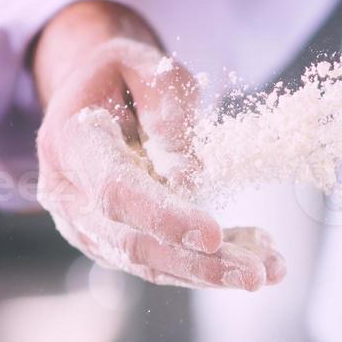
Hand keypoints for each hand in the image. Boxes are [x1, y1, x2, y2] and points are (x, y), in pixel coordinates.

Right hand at [33, 9, 284, 290]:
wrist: (88, 99)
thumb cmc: (119, 79)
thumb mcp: (144, 67)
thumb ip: (168, 112)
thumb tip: (191, 177)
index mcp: (70, 144)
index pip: (116, 191)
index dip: (164, 217)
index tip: (213, 234)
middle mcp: (70, 197)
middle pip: (134, 244)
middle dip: (199, 264)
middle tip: (256, 274)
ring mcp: (87, 229)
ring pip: (152, 264)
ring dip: (213, 272)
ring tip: (271, 269)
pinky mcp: (112, 246)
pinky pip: (163, 264)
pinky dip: (211, 264)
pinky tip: (257, 257)